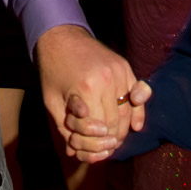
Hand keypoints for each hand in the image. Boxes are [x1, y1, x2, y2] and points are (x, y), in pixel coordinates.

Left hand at [34, 24, 141, 162]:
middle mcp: (106, 80)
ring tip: (114, 141)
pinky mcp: (124, 66)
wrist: (59, 37)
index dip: (94, 144)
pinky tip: (137, 125)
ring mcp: (118, 71)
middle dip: (110, 140)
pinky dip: (138, 111)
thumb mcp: (52, 102)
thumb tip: (75, 152)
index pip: (99, 129)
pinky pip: (137, 93)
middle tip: (103, 149)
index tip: (89, 149)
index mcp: (86, 89)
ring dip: (123, 130)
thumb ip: (65, 128)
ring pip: (128, 111)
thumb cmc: (53, 71)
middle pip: (116, 122)